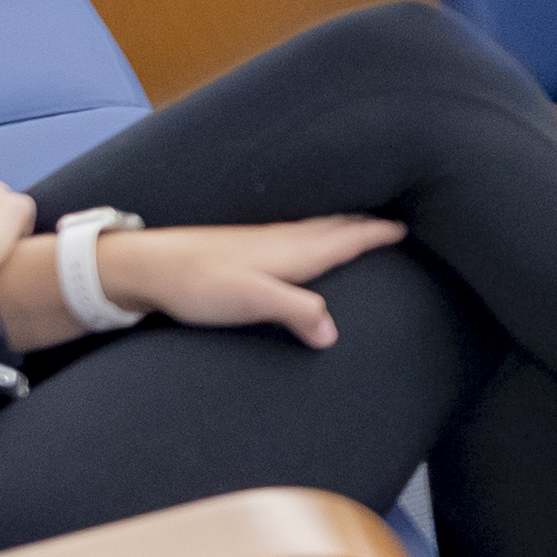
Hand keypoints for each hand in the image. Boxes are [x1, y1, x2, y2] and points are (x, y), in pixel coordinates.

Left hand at [0, 212, 408, 353]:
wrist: (150, 265)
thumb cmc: (199, 283)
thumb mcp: (251, 301)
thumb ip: (295, 311)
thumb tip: (333, 332)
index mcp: (292, 251)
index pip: (346, 238)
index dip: (377, 234)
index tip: (407, 229)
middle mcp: (283, 239)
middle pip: (336, 226)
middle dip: (368, 224)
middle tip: (396, 224)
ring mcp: (264, 240)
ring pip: (316, 228)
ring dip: (344, 226)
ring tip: (361, 227)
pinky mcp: (246, 247)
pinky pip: (298, 235)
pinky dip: (318, 233)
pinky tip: (306, 242)